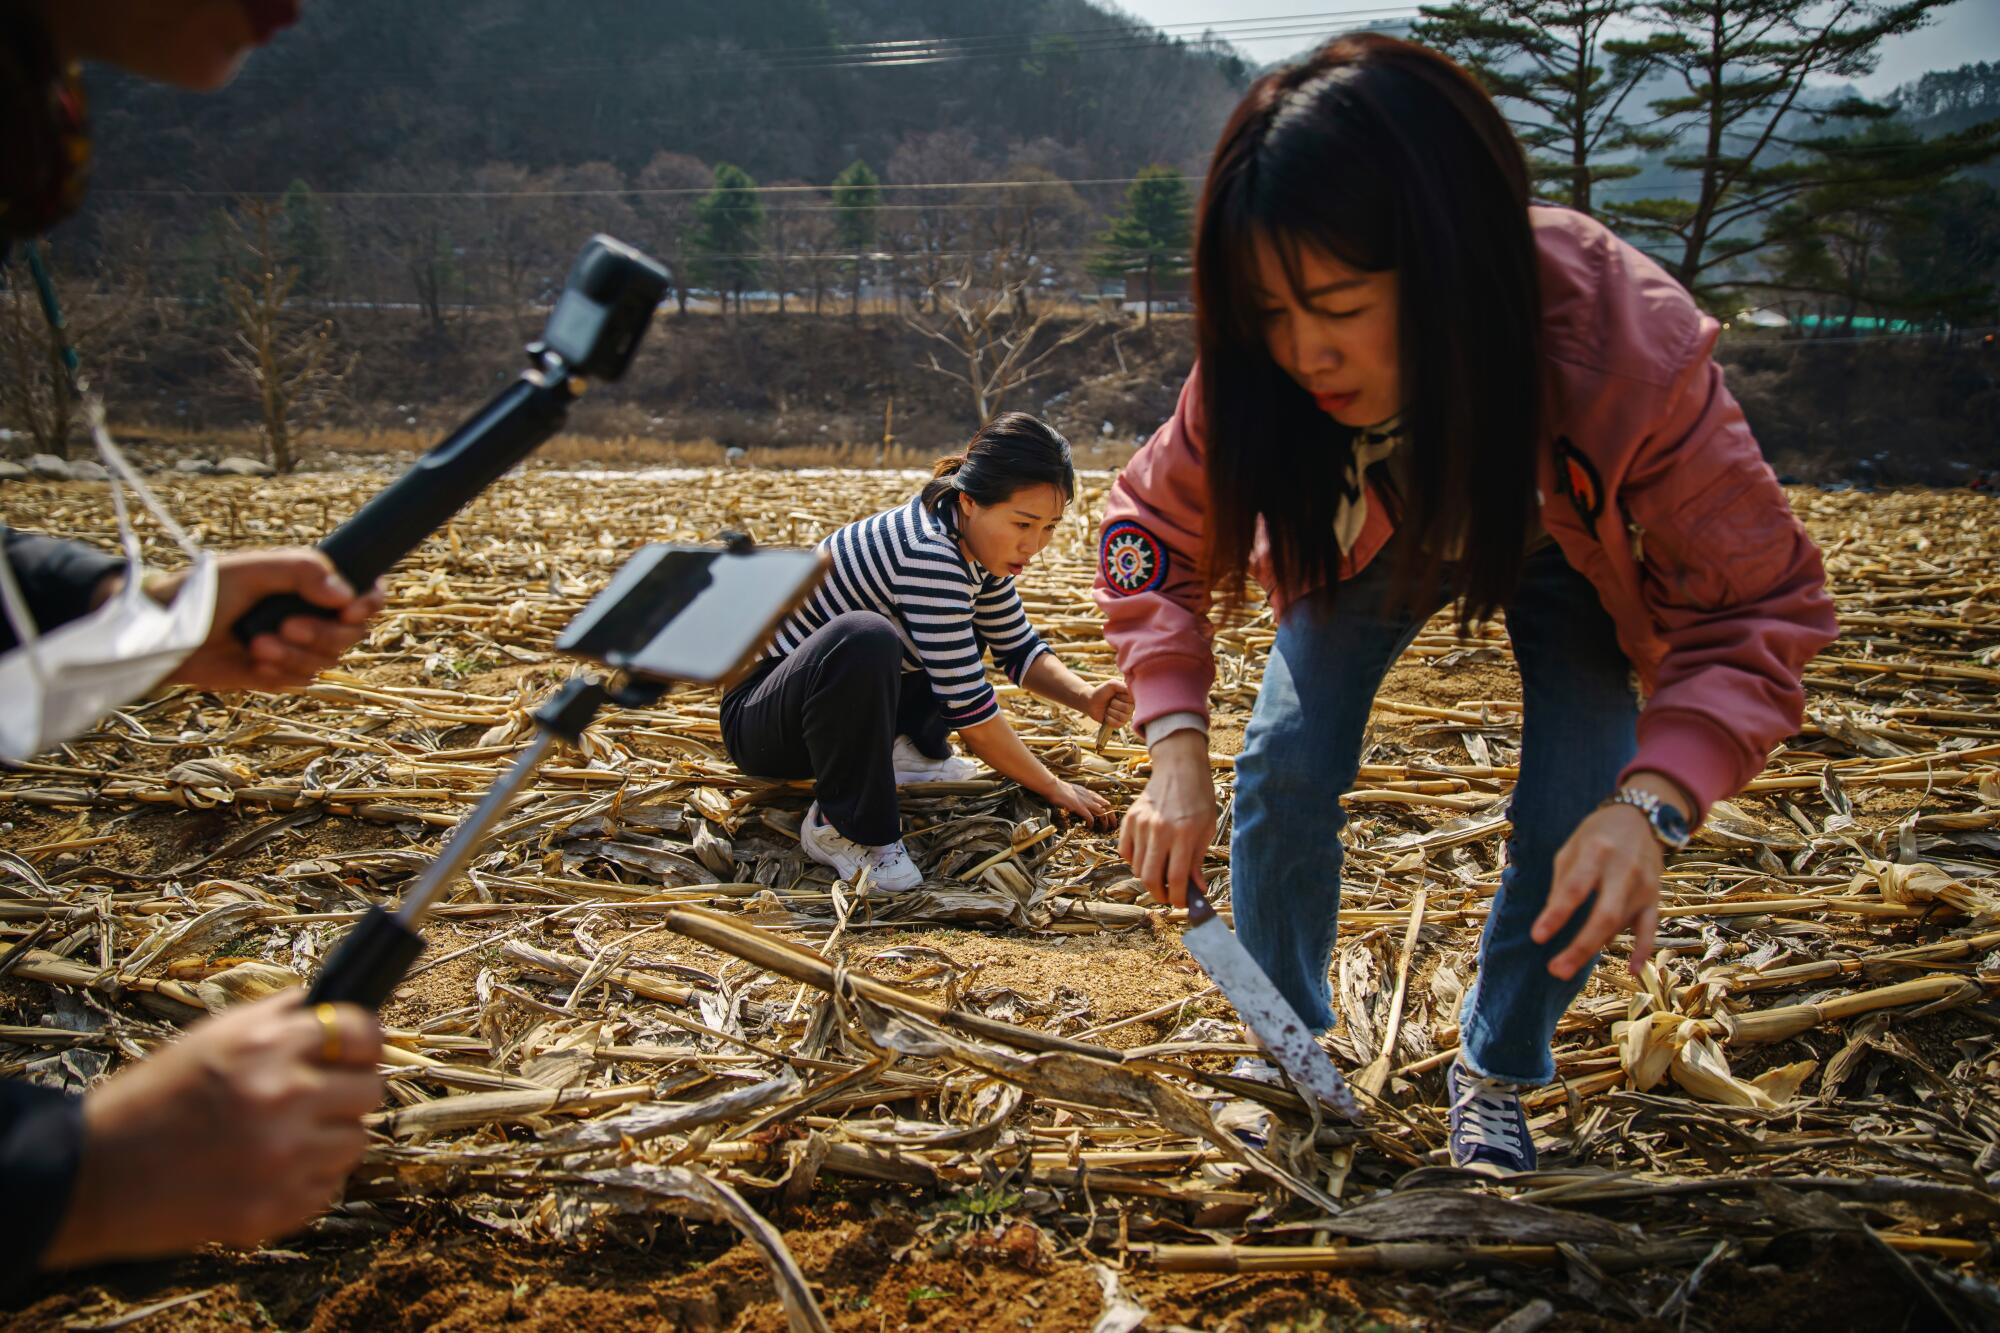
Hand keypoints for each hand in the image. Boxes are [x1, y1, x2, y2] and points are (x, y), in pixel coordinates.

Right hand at [42, 992, 383, 1267]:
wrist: (93, 1175)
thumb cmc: (154, 1097)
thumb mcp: (212, 1036)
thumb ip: (279, 1019)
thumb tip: (340, 1007)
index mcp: (266, 1046)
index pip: (361, 1030)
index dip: (362, 1040)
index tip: (356, 1050)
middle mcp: (282, 1097)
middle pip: (370, 1089)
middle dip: (347, 1092)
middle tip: (314, 1099)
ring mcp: (284, 1158)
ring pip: (356, 1141)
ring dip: (329, 1139)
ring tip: (281, 1139)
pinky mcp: (277, 1208)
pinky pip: (328, 1188)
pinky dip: (306, 1181)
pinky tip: (264, 1173)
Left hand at [168, 549, 385, 690]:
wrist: (167, 634)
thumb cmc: (205, 592)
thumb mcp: (253, 569)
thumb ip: (302, 570)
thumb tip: (345, 594)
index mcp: (311, 585)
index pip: (364, 592)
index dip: (368, 602)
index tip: (350, 608)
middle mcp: (312, 614)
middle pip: (353, 632)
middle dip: (323, 633)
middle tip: (286, 626)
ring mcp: (299, 646)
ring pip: (329, 659)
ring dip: (295, 654)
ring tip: (257, 645)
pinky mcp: (281, 673)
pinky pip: (303, 680)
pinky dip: (280, 671)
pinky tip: (254, 661)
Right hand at [1042, 778, 1112, 828]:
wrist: (1053, 786)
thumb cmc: (1060, 789)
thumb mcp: (1074, 791)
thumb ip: (1080, 796)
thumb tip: (1080, 801)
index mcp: (1089, 793)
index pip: (1104, 801)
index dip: (1109, 810)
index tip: (1111, 817)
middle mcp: (1090, 797)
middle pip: (1107, 808)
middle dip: (1112, 817)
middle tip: (1113, 825)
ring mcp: (1085, 802)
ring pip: (1102, 813)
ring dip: (1105, 822)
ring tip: (1105, 829)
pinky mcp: (1079, 807)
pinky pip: (1090, 817)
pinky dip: (1092, 824)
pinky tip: (1090, 827)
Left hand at [1085, 680, 1133, 729]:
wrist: (1091, 702)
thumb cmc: (1102, 691)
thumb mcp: (1112, 684)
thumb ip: (1123, 686)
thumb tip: (1132, 691)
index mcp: (1131, 697)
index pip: (1132, 699)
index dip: (1121, 696)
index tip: (1116, 694)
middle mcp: (1131, 708)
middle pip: (1127, 708)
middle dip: (1114, 704)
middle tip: (1110, 701)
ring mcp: (1126, 717)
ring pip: (1122, 717)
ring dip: (1111, 711)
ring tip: (1107, 708)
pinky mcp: (1119, 724)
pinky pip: (1117, 724)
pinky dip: (1109, 719)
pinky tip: (1106, 715)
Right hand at [1119, 729, 1216, 907]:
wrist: (1179, 768)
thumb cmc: (1198, 799)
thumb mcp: (1206, 829)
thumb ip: (1197, 861)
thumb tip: (1196, 890)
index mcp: (1183, 833)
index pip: (1176, 878)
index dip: (1179, 898)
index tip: (1183, 904)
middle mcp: (1159, 829)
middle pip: (1151, 878)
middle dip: (1161, 895)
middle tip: (1169, 896)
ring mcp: (1141, 824)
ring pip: (1137, 868)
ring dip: (1149, 879)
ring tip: (1162, 876)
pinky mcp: (1129, 819)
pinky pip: (1126, 852)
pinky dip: (1136, 862)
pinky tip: (1149, 858)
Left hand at [1531, 802, 1668, 980]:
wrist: (1641, 819)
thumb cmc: (1596, 835)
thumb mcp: (1571, 848)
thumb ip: (1562, 883)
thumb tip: (1550, 921)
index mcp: (1596, 852)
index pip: (1575, 888)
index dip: (1556, 914)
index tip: (1537, 937)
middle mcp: (1624, 870)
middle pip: (1604, 915)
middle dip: (1580, 947)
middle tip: (1555, 970)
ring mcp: (1643, 886)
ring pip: (1620, 925)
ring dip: (1593, 948)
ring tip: (1565, 967)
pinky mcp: (1655, 897)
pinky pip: (1650, 928)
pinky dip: (1642, 950)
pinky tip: (1631, 970)